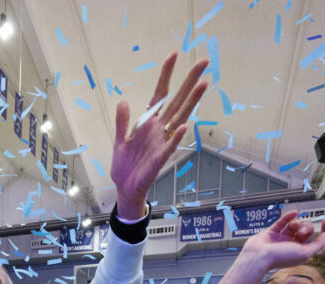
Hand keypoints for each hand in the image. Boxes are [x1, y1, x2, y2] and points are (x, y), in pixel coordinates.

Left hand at [112, 54, 209, 219]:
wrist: (125, 187)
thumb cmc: (126, 164)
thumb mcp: (120, 140)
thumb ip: (122, 122)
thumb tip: (123, 100)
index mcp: (149, 123)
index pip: (160, 94)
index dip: (166, 76)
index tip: (173, 55)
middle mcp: (159, 129)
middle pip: (177, 101)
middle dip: (189, 81)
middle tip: (204, 61)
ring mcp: (162, 142)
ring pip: (179, 118)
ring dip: (191, 102)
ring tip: (203, 84)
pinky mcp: (160, 159)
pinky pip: (169, 146)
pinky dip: (175, 137)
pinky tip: (183, 126)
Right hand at [241, 212, 324, 268]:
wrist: (259, 257)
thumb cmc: (281, 257)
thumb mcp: (305, 253)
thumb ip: (318, 244)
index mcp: (302, 252)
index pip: (318, 240)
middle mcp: (293, 245)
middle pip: (307, 230)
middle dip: (306, 228)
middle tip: (300, 233)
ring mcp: (282, 238)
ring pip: (295, 225)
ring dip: (296, 223)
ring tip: (293, 226)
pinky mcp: (272, 233)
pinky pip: (282, 222)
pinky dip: (288, 217)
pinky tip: (294, 213)